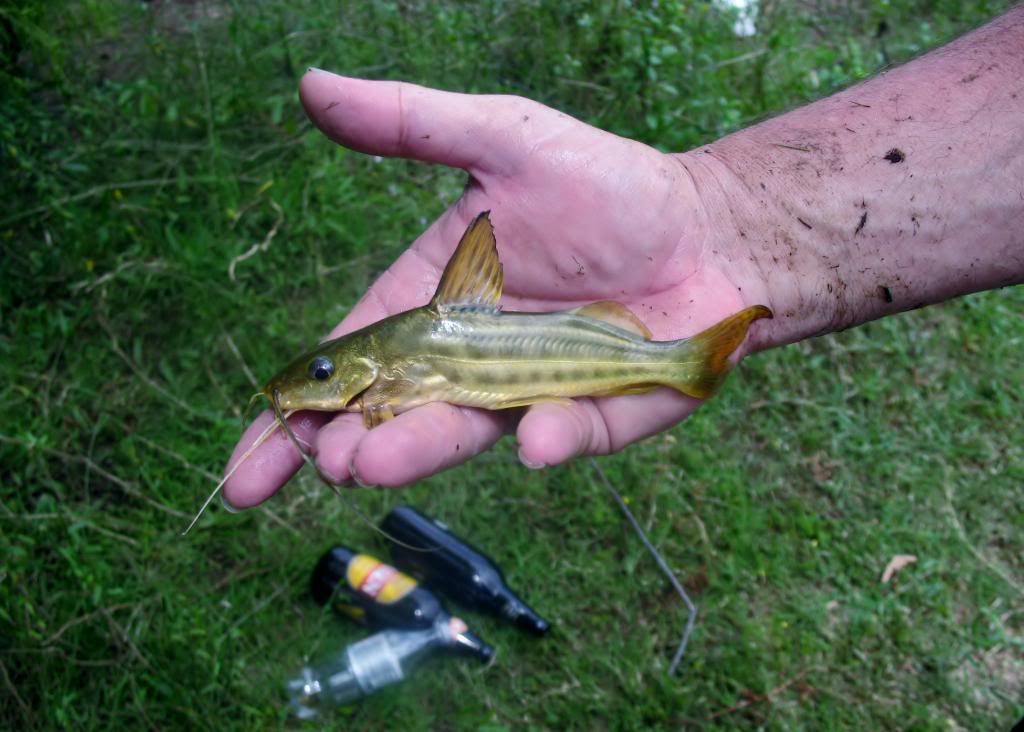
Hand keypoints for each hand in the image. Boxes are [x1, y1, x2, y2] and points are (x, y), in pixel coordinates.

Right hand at [222, 70, 758, 508]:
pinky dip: (548, 437)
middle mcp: (467, 362)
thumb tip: (311, 85)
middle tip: (324, 459)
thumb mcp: (502, 137)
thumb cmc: (605, 185)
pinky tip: (533, 438)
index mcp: (431, 304)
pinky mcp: (590, 416)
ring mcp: (526, 395)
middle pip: (391, 414)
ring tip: (372, 464)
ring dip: (420, 450)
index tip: (247, 469)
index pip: (347, 364)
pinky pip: (562, 433)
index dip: (293, 417)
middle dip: (348, 443)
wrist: (706, 226)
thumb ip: (412, 123)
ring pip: (463, 434)